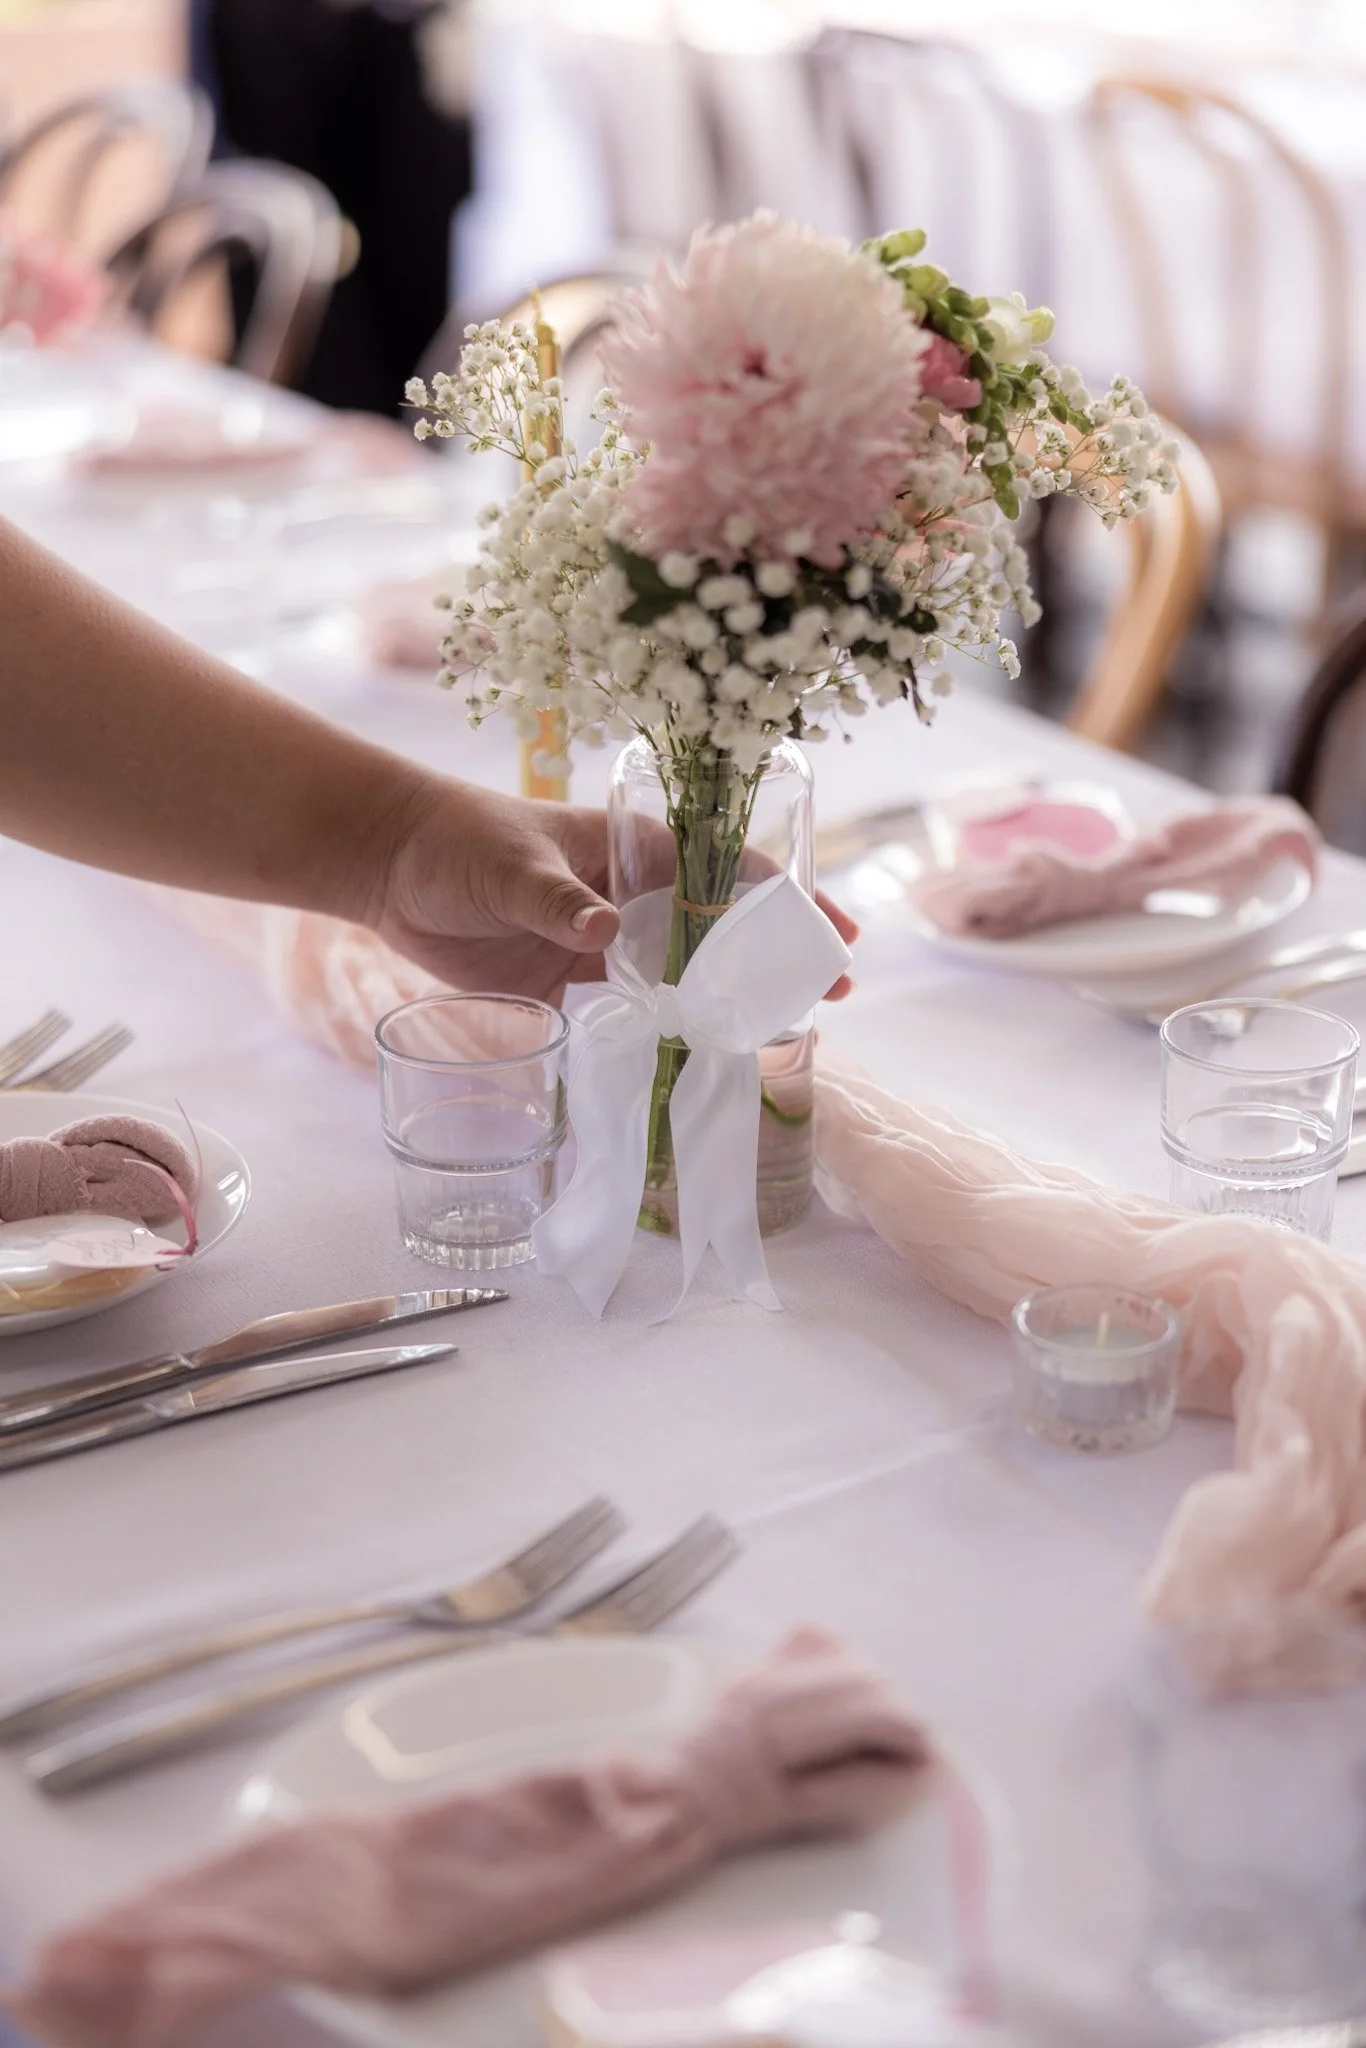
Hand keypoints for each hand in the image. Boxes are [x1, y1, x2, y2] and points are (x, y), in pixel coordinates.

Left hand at [370, 777, 857, 1002]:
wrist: (390, 868)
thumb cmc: (456, 841)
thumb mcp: (509, 864)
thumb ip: (556, 899)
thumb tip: (603, 931)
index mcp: (636, 847)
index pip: (729, 867)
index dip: (785, 898)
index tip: (830, 931)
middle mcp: (634, 894)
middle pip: (722, 926)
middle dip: (776, 956)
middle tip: (829, 995)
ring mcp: (609, 939)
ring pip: (686, 971)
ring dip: (729, 999)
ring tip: (781, 1034)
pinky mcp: (576, 979)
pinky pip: (634, 1009)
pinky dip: (665, 1032)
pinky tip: (698, 1059)